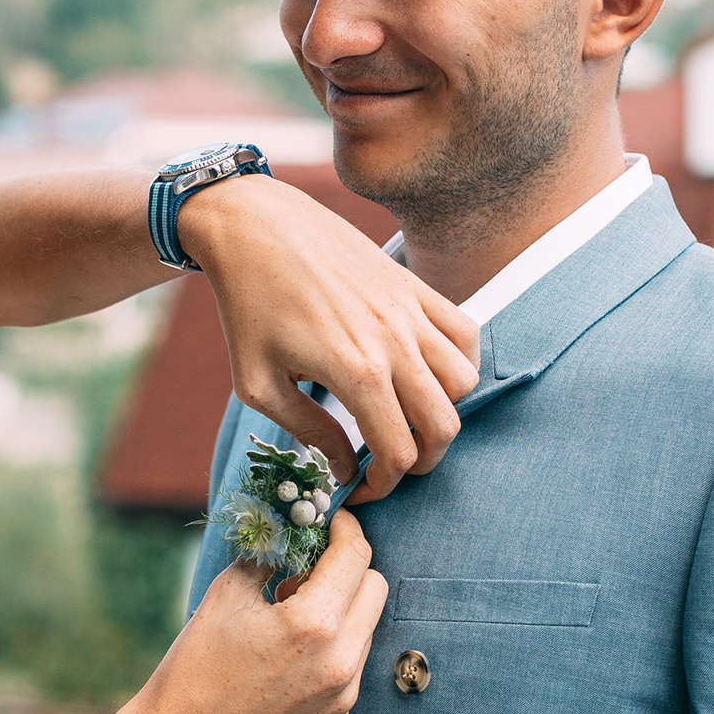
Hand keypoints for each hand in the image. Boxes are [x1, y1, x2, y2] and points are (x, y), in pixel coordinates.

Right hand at [95, 510, 387, 713]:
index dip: (345, 529)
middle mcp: (341, 660)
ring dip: (342, 608)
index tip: (330, 521)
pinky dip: (333, 645)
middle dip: (349, 567)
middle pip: (376, 588)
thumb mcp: (226, 594)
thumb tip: (292, 532)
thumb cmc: (195, 668)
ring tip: (290, 615)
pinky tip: (290, 653)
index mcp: (314, 623)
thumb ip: (269, 556)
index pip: (356, 556)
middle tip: (307, 567)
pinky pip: (351, 664)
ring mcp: (343, 694)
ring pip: (367, 627)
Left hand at [180, 176, 478, 501]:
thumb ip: (308, 431)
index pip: (397, 451)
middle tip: (390, 464)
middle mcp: (394, 341)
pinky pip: (466, 333)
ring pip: (464, 382)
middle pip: (443, 425)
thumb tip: (343, 467)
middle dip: (421, 459)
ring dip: (443, 412)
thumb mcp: (258, 383)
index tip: (360, 487)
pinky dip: (460, 363)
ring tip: (407, 418)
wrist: (254, 226)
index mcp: (355, 370)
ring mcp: (410, 310)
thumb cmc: (247, 306)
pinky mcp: (413, 286)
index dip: (383, 484)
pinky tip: (428, 374)